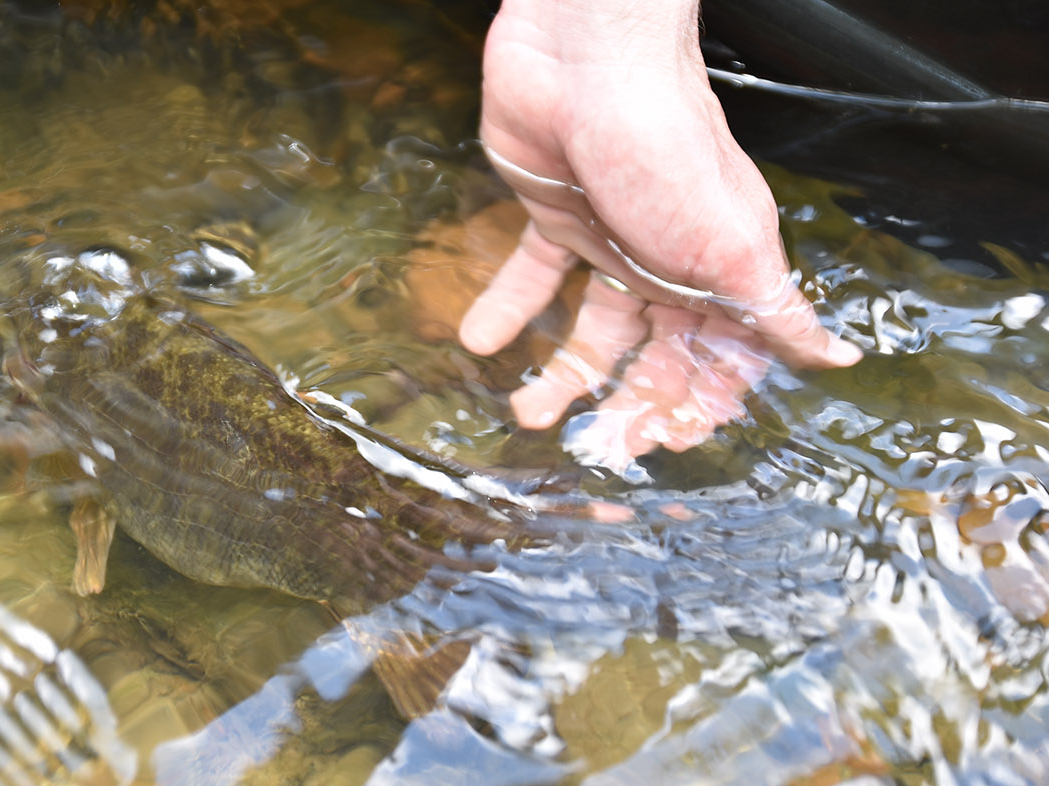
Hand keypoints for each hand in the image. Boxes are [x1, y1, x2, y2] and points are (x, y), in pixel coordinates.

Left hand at [463, 0, 860, 469]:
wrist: (586, 63)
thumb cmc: (666, 144)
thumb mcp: (732, 243)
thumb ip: (773, 307)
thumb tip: (835, 358)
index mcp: (718, 271)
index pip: (717, 357)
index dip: (697, 403)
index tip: (664, 443)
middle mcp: (665, 261)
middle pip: (650, 353)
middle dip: (625, 403)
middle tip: (590, 445)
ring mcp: (608, 239)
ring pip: (589, 326)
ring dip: (561, 374)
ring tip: (524, 413)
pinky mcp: (553, 216)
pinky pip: (530, 276)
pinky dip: (505, 311)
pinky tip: (478, 342)